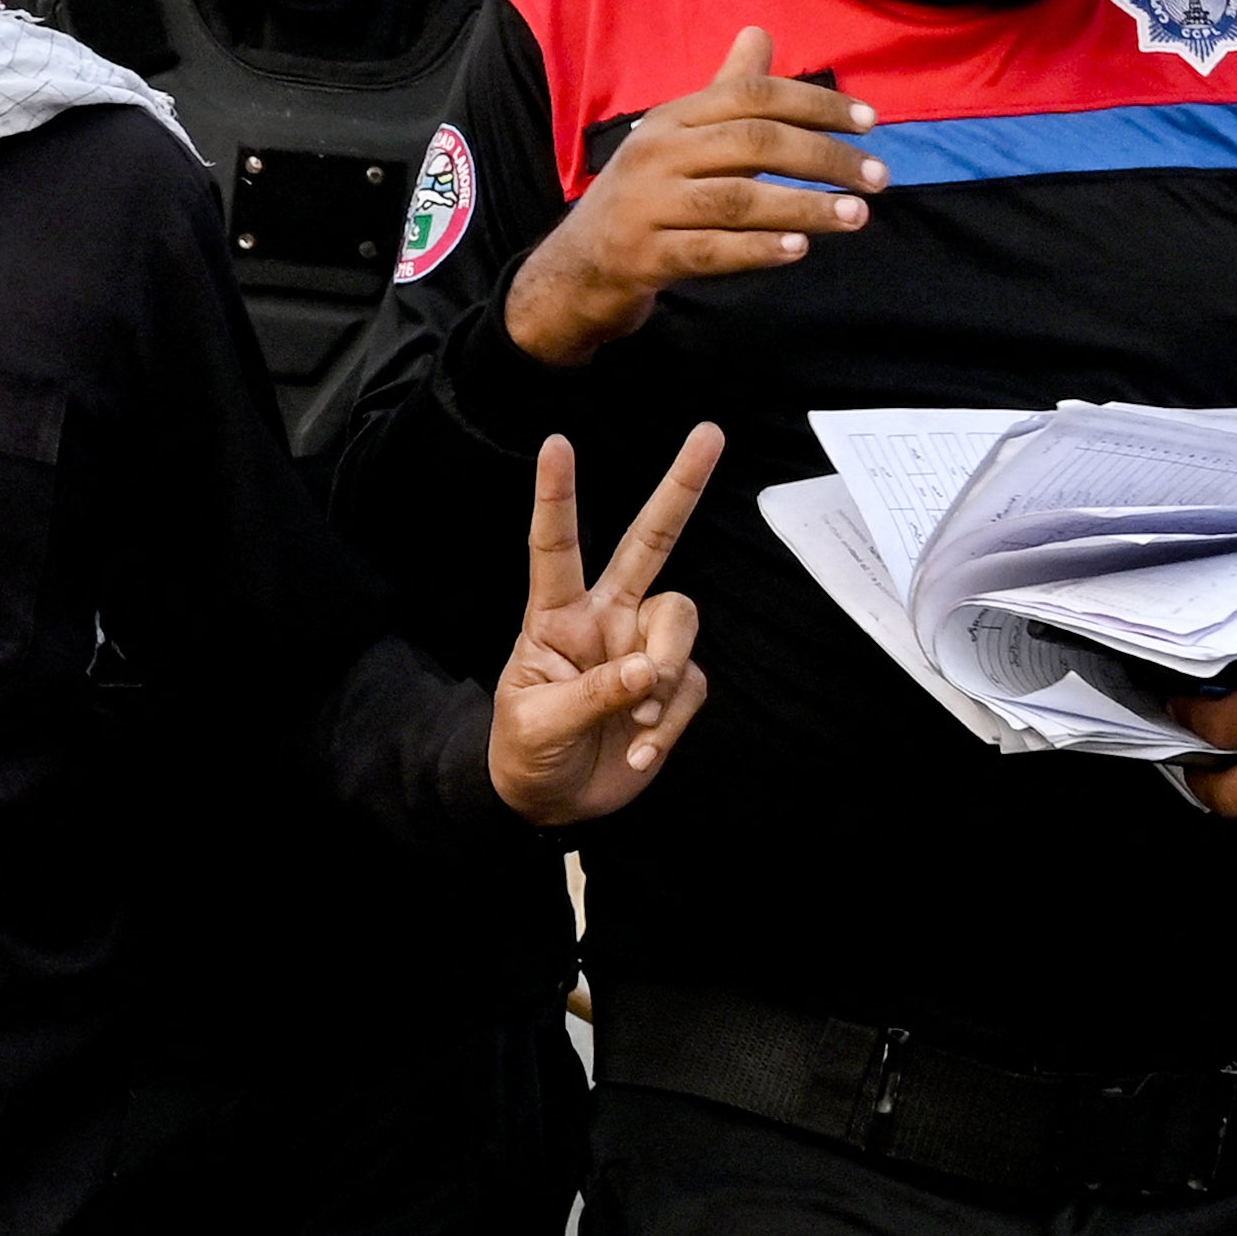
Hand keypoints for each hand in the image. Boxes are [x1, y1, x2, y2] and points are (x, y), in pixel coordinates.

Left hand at [488, 427, 721, 823]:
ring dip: (664, 673)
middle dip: (680, 489)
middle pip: (650, 542)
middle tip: (710, 432)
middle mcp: (605, 618)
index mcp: (555, 617)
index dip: (557, 497)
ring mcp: (642, 648)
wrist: (551, 803)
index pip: (554, 547)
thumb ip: (594, 694)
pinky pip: (689, 687)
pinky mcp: (671, 687)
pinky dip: (666, 724)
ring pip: (681, 621)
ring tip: (632, 726)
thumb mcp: (539, 725)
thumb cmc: (526, 752)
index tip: (556, 443)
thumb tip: (649, 670)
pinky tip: (637, 751)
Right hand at [505, 28, 887, 367]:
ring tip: (856, 216)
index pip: (752, 95)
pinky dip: (757, 250)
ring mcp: (646, 206)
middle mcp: (656, 154)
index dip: (815, 104)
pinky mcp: (644, 257)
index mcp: (672, 119)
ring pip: (736, 199)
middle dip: (823, 157)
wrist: (577, 268)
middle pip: (752, 142)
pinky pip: (709, 251)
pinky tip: (799, 250)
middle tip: (877, 178)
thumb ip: (726, 92)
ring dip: (804, 207)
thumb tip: (760, 31)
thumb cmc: (647, 197)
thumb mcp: (680, 138)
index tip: (868, 123)